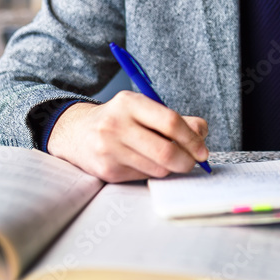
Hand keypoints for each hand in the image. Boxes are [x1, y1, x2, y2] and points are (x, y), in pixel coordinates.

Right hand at [46, 91, 208, 182]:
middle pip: (165, 151)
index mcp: (129, 103)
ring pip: (157, 168)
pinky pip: (143, 176)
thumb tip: (202, 132)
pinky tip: (147, 163)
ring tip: (169, 160)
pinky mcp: (107, 170)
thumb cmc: (120, 120)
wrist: (76, 133)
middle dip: (187, 161)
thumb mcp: (144, 109)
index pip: (170, 122)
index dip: (192, 139)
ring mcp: (109, 149)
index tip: (202, 150)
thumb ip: (176, 119)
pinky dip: (153, 173)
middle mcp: (116, 125)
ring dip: (171, 168)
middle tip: (193, 162)